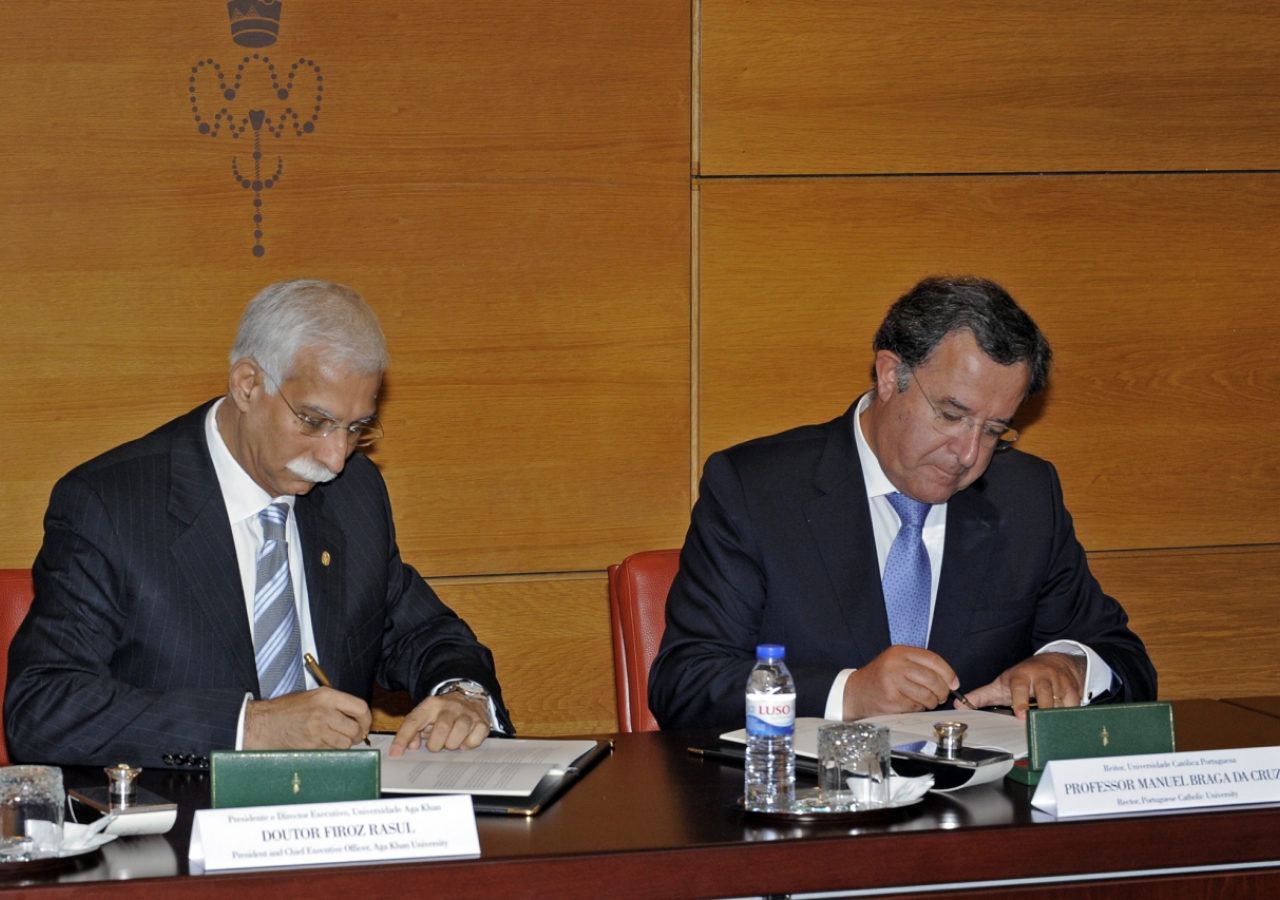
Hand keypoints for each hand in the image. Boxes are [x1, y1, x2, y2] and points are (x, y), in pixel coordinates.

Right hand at [244, 687, 371, 749]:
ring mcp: (318, 730)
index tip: (365, 724)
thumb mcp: (312, 696)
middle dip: (358, 735)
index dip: (366, 718)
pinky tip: (325, 744)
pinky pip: (332, 751)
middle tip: (355, 735)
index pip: (359, 707)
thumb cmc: (286, 710)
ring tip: (338, 739)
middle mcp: (324, 712)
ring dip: (345, 744)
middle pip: (355, 728)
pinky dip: (332, 750)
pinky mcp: (312, 745)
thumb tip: (354, 714)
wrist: (265, 723)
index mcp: (326, 696)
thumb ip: (334, 703)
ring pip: (345, 743)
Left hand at [389, 693, 490, 755]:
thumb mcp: (425, 717)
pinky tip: (463, 742)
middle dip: (436, 744)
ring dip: (452, 744)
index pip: (414, 721)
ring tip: (449, 743)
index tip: (396, 753)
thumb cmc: (443, 713)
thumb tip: (411, 746)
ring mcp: (467, 712)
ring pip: (460, 731)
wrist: (469, 696)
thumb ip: (413, 731)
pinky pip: (475, 738)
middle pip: (441, 728)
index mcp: (431, 705)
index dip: (403, 737)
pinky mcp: (482, 721)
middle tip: (436, 745)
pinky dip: (468, 744)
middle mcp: (449, 706)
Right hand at [843, 646, 958, 719]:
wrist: (855, 693)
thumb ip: (920, 666)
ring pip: (926, 695)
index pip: (933, 659)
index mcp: (899, 652)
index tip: (954, 683)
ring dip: (932, 702)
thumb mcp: (897, 663)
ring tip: (928, 702)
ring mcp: (892, 681)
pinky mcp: (891, 699)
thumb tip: (951, 681)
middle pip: (932, 678)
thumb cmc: (881, 678)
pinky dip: (919, 708)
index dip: (948, 673)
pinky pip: (916, 706)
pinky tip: (912, 705)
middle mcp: (895, 664)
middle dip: (942, 691)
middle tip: (942, 696)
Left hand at [962, 652, 1087, 719]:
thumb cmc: (1023, 678)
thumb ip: (980, 696)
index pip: (1020, 687)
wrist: (1054, 662)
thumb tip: (958, 704)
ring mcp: (1059, 683)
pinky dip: (1070, 715)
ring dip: (1056, 715)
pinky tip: (1064, 721)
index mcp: (1021, 676)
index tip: (1020, 715)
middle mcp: (1041, 677)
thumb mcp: (1001, 685)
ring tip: (1052, 727)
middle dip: (1042, 708)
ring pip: (1060, 702)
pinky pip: (1074, 705)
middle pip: (1044, 694)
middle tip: (1038, 724)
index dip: (1020, 701)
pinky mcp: (1073, 690)